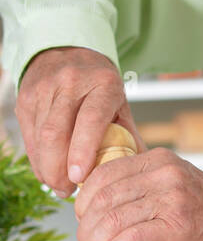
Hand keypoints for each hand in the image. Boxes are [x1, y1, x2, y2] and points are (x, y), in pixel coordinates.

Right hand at [15, 47, 143, 195]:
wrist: (68, 50)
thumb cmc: (99, 85)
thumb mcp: (120, 103)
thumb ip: (129, 136)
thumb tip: (137, 173)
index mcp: (103, 83)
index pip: (90, 119)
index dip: (82, 151)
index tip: (79, 177)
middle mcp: (71, 82)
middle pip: (56, 133)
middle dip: (57, 169)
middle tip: (67, 190)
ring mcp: (45, 88)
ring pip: (40, 137)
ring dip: (46, 167)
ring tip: (59, 185)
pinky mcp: (26, 96)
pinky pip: (29, 135)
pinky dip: (37, 158)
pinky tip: (47, 170)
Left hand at [74, 148, 202, 240]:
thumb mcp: (174, 181)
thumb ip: (144, 183)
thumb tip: (102, 204)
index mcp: (157, 160)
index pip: (103, 174)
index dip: (83, 201)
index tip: (83, 220)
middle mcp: (162, 174)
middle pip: (103, 200)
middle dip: (86, 229)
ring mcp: (171, 199)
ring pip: (113, 220)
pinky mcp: (177, 225)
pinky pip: (131, 238)